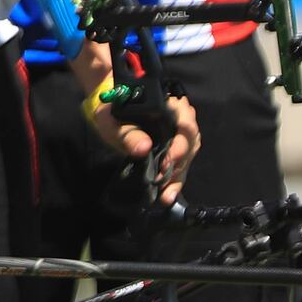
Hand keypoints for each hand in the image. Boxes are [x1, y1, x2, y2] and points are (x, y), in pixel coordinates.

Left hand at [88, 88, 200, 204]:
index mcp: (167, 105)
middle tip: (161, 180)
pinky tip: (167, 196)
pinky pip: (181, 165)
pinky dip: (175, 181)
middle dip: (178, 163)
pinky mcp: (175, 149)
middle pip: (190, 142)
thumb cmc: (111, 111)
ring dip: (177, 175)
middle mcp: (179, 117)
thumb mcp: (112, 120)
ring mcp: (179, 134)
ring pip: (189, 156)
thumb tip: (144, 147)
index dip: (180, 144)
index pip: (185, 123)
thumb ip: (127, 132)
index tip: (166, 162)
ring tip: (165, 193)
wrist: (110, 114)